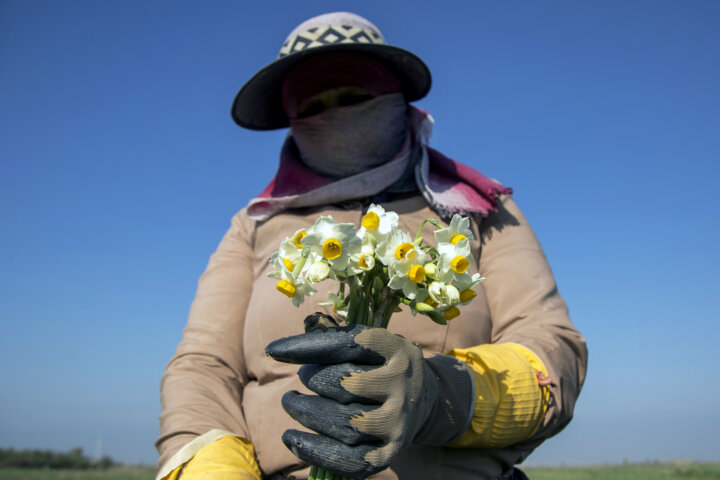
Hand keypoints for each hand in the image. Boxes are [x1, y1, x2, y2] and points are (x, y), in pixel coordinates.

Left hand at [265, 314, 472, 478]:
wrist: (427, 401)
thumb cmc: (382, 365)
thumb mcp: (371, 344)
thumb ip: (336, 336)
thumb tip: (297, 333)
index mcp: (396, 349)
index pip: (348, 344)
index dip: (308, 347)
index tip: (272, 351)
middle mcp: (402, 384)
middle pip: (346, 384)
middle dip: (313, 381)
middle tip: (300, 379)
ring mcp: (399, 420)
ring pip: (346, 423)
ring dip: (308, 414)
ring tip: (290, 402)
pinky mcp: (392, 451)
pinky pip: (352, 460)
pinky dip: (318, 453)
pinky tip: (293, 440)